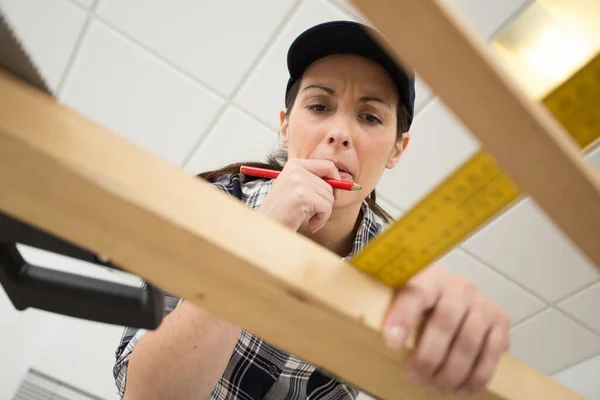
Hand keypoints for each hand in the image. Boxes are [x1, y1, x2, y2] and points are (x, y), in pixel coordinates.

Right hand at [257, 159, 340, 232]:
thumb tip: (342, 181)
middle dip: (327, 203)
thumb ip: (313, 182)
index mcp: (294, 165)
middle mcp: (296, 170)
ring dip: (323, 213)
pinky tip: (311, 225)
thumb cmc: (281, 213)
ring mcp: (298, 182)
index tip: (333, 195)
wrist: (265, 229)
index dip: (336, 180)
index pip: (327, 165)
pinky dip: (322, 220)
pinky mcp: (302, 197)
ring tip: (310, 220)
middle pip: (330, 185)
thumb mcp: (294, 189)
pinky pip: (326, 208)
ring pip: (329, 197)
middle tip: (316, 214)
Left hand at [382, 263, 509, 396]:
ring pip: (469, 342)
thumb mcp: (404, 295)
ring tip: (434, 388)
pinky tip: (461, 390)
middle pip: (444, 323)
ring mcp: (482, 303)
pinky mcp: (500, 320)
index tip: (392, 343)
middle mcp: (459, 287)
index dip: (404, 317)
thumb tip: (384, 339)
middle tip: (413, 377)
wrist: (453, 291)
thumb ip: (395, 311)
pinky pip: (491, 353)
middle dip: (428, 357)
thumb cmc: (423, 300)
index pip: (416, 293)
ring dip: (451, 372)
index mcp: (430, 277)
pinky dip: (476, 377)